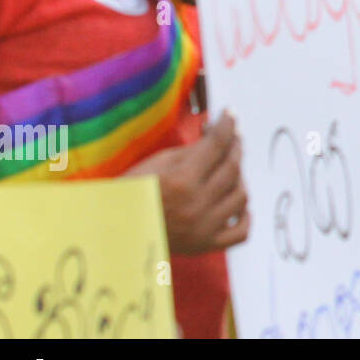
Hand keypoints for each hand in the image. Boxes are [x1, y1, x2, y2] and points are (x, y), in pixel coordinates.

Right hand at [123, 111, 248, 254]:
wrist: (114, 233)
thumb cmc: (131, 194)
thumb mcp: (157, 163)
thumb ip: (191, 151)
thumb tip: (217, 136)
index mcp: (181, 180)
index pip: (216, 145)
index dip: (226, 126)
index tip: (231, 114)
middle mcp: (196, 204)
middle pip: (232, 168)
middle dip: (235, 147)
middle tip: (234, 138)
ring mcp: (204, 228)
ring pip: (241, 196)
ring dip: (240, 179)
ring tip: (231, 169)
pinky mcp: (205, 245)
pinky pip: (241, 232)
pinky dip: (244, 216)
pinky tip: (237, 204)